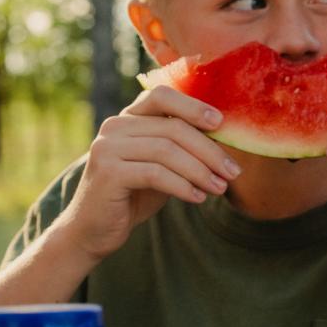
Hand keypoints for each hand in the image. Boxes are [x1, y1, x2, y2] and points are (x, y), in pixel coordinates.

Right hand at [56, 87, 240, 262]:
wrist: (92, 231)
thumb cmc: (134, 194)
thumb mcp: (162, 165)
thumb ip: (182, 146)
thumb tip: (226, 137)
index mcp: (128, 118)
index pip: (162, 95)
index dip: (193, 106)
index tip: (221, 123)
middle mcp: (114, 126)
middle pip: (173, 128)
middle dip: (209, 151)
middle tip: (233, 172)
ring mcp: (107, 147)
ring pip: (167, 151)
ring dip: (201, 171)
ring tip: (220, 188)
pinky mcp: (108, 172)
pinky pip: (156, 173)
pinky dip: (182, 186)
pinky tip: (198, 198)